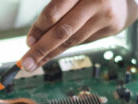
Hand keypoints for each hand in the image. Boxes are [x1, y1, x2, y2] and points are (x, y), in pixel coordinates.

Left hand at [21, 0, 137, 71]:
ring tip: (35, 63)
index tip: (28, 42)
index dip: (39, 29)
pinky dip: (64, 48)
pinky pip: (81, 41)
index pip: (54, 12)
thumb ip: (56, 11)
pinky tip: (51, 54)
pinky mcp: (111, 27)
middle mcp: (94, 1)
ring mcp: (105, 15)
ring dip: (50, 54)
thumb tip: (35, 38)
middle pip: (62, 31)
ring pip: (72, 40)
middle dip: (41, 49)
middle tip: (26, 63)